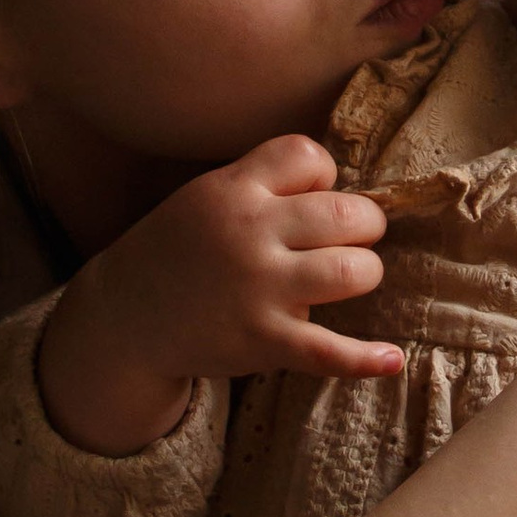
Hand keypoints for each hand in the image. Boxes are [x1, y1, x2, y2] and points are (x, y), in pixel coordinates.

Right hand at [36, 135, 398, 454]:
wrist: (125, 316)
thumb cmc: (178, 250)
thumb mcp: (206, 196)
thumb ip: (263, 183)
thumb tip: (336, 184)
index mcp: (234, 190)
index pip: (307, 158)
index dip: (323, 176)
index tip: (311, 198)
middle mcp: (249, 233)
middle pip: (347, 214)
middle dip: (365, 225)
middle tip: (350, 240)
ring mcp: (259, 290)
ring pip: (353, 272)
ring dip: (364, 273)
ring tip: (350, 278)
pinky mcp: (263, 341)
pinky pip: (329, 352)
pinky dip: (365, 359)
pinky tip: (390, 358)